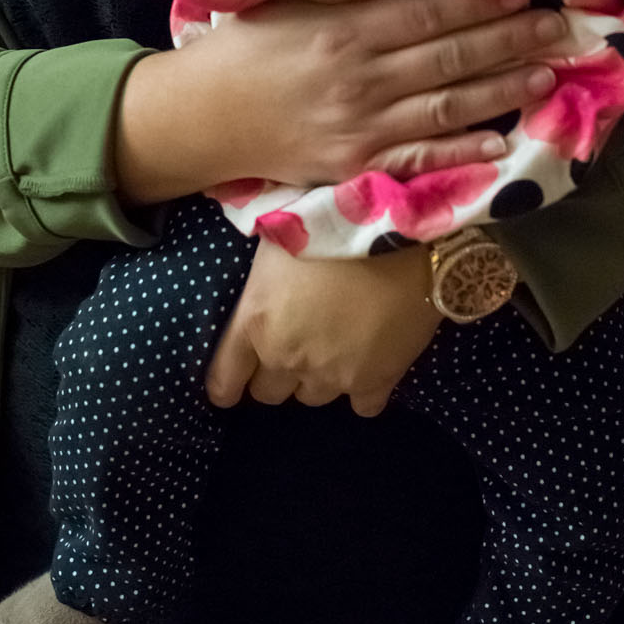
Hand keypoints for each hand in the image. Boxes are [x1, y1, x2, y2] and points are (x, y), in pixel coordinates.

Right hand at [115, 0, 562, 203]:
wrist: (200, 120)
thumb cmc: (243, 50)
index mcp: (345, 31)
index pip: (429, 14)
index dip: (482, 4)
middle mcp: (361, 79)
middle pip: (452, 57)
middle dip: (512, 42)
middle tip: (562, 29)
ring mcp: (362, 127)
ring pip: (448, 108)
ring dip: (503, 92)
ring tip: (549, 76)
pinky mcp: (357, 165)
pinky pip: (420, 159)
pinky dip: (462, 152)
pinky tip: (502, 141)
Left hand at [205, 238, 442, 416]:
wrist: (400, 229)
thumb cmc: (329, 216)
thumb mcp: (277, 239)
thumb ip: (261, 279)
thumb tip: (257, 284)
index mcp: (255, 322)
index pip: (224, 379)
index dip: (226, 384)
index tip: (231, 385)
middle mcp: (287, 357)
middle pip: (269, 393)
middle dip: (276, 373)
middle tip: (294, 345)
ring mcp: (333, 374)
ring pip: (313, 398)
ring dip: (317, 377)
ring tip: (334, 347)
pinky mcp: (377, 381)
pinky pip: (362, 406)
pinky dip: (363, 389)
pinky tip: (369, 364)